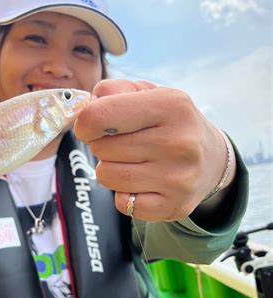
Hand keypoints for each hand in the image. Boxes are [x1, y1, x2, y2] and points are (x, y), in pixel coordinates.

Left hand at [74, 80, 234, 221]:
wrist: (212, 160)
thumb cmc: (169, 123)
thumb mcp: (149, 95)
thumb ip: (113, 91)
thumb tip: (85, 108)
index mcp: (171, 105)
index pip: (99, 116)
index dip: (85, 123)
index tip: (91, 126)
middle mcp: (178, 142)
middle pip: (101, 148)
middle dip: (103, 145)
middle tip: (124, 144)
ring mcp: (177, 178)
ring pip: (107, 176)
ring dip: (111, 170)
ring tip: (133, 163)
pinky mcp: (173, 206)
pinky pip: (121, 202)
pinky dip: (124, 195)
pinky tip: (142, 183)